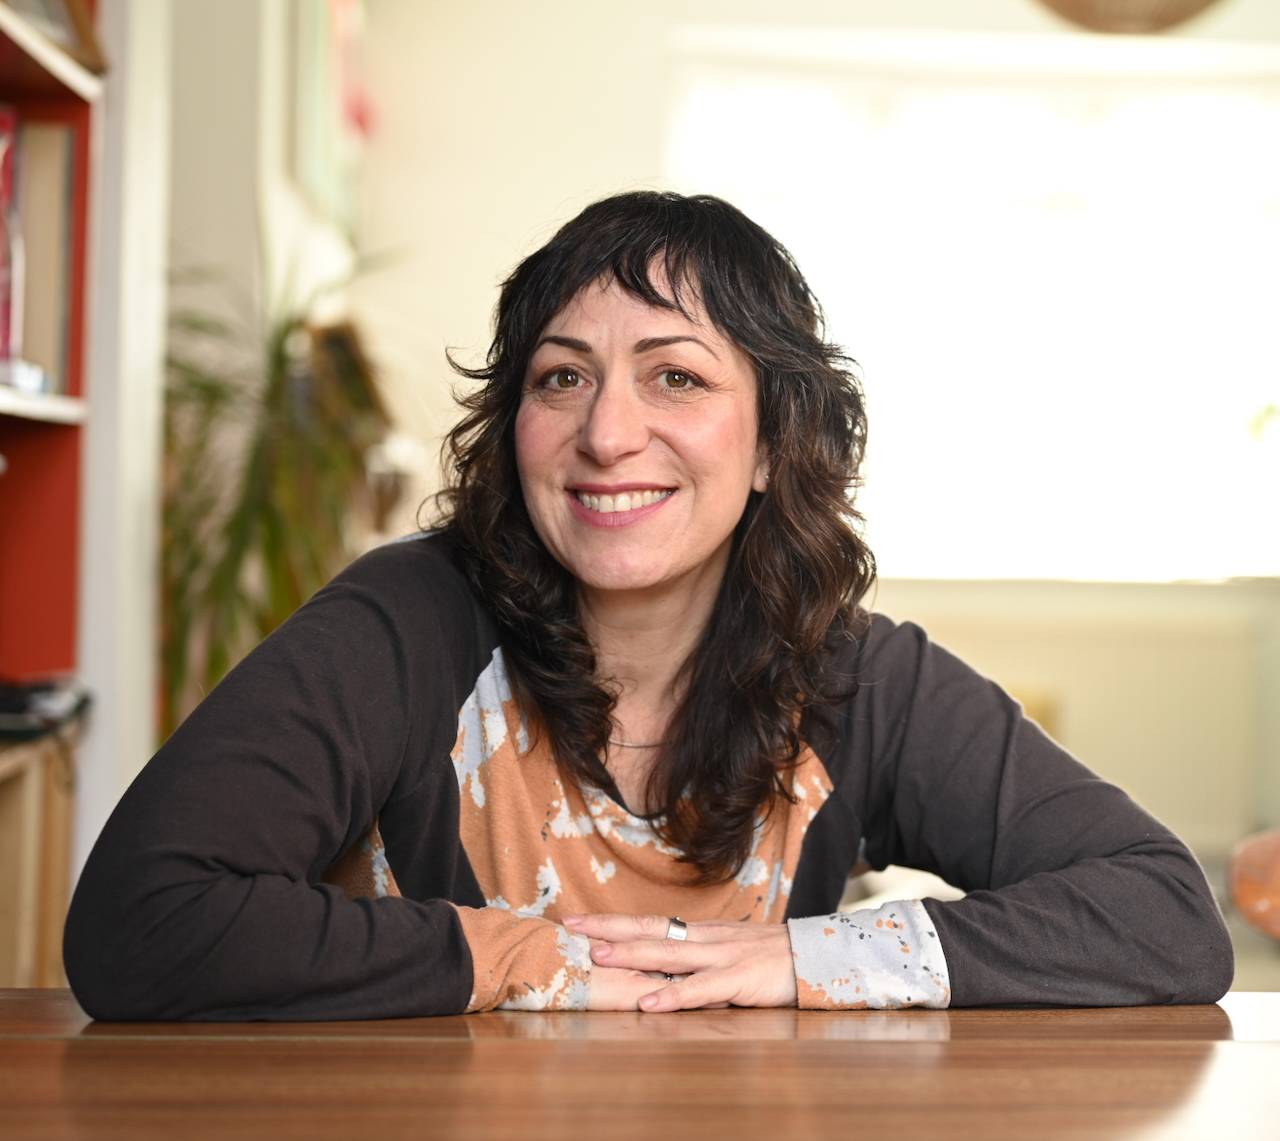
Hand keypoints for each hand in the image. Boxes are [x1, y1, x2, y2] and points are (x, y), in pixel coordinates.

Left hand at [565, 913, 796, 1011]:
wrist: (818, 957)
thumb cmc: (771, 959)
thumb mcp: (728, 951)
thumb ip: (697, 958)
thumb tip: (661, 965)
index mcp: (701, 933)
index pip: (649, 922)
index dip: (613, 921)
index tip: (577, 920)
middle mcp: (705, 939)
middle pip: (650, 929)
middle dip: (609, 928)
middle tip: (571, 926)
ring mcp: (722, 956)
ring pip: (669, 954)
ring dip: (632, 955)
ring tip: (599, 956)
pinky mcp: (741, 979)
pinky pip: (701, 988)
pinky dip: (673, 995)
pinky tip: (649, 1003)